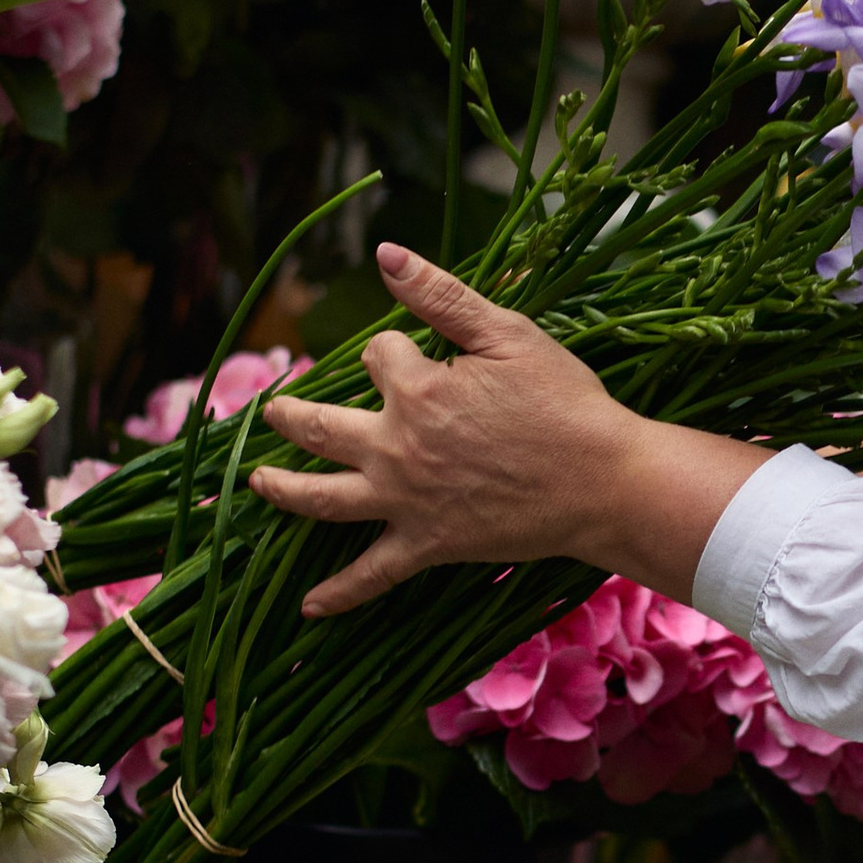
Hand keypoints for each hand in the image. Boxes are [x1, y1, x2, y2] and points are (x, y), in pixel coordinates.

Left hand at [253, 243, 770, 617]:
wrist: (605, 483)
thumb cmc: (564, 404)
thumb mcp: (507, 334)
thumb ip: (441, 295)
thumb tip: (386, 253)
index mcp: (415, 390)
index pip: (377, 355)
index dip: (395, 350)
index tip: (426, 355)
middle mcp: (395, 447)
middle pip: (320, 426)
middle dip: (292, 413)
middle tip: (272, 409)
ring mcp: (405, 502)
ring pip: (323, 498)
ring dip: (283, 489)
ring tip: (257, 482)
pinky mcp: (427, 545)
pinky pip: (373, 574)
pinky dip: (341, 593)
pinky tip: (311, 608)